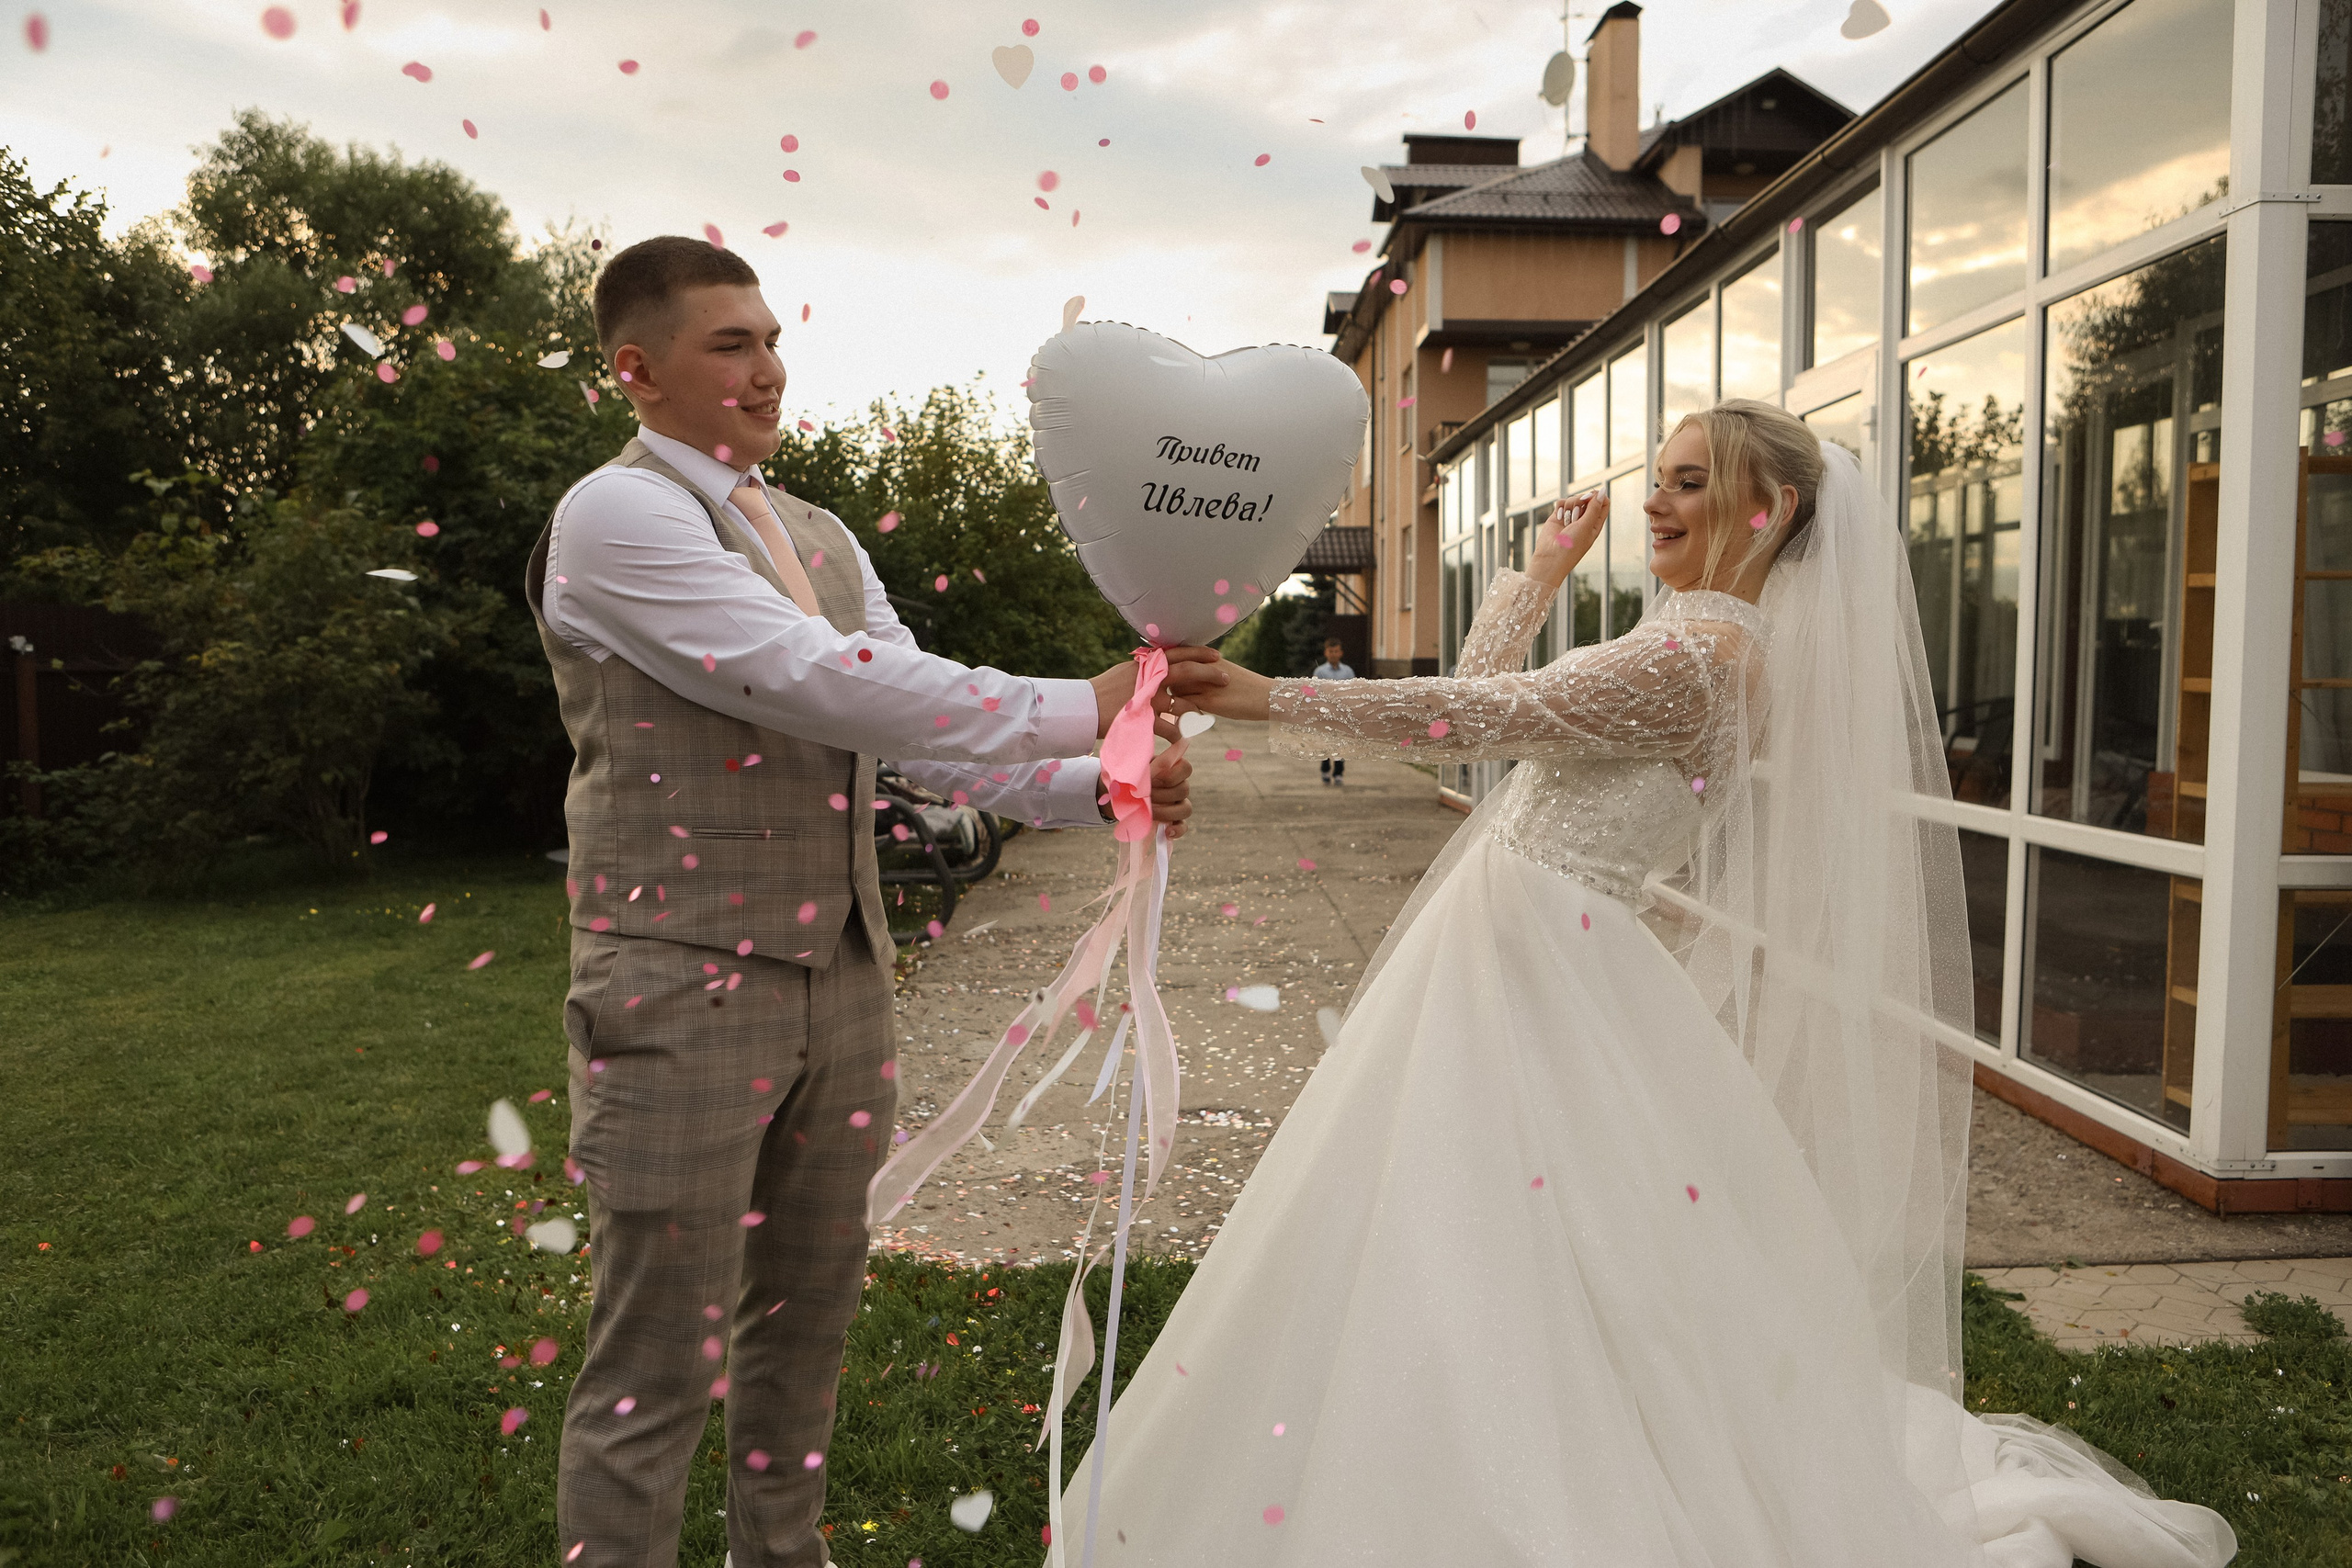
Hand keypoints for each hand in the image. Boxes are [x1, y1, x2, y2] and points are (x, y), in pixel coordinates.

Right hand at [1092, 646, 1225, 740]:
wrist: (1084, 707)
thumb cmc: (1104, 690)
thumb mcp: (1125, 672)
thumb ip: (1145, 668)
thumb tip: (1158, 661)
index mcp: (1146, 664)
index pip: (1178, 653)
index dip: (1199, 653)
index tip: (1216, 656)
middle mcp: (1150, 678)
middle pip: (1188, 673)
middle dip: (1210, 675)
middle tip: (1226, 680)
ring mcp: (1149, 699)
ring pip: (1183, 704)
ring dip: (1197, 711)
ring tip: (1204, 718)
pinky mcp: (1145, 719)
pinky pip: (1170, 728)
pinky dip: (1179, 734)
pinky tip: (1184, 739)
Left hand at [1100, 740, 1196, 837]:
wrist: (1120, 795)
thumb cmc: (1128, 779)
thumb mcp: (1132, 771)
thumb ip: (1141, 770)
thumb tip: (1146, 777)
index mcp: (1172, 770)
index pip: (1185, 768)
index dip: (1171, 774)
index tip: (1153, 779)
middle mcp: (1179, 786)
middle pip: (1184, 790)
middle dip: (1162, 795)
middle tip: (1143, 797)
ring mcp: (1179, 804)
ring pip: (1186, 809)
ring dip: (1167, 812)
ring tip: (1149, 813)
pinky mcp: (1174, 821)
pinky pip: (1183, 826)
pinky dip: (1177, 830)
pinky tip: (1166, 832)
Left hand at [1168, 659, 1272, 722]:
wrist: (1266, 696)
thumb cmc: (1243, 686)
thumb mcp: (1221, 672)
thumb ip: (1200, 674)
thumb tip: (1177, 685)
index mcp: (1206, 657)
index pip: (1174, 659)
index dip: (1165, 671)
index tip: (1165, 683)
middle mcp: (1204, 667)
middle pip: (1171, 674)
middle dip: (1166, 687)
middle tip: (1168, 700)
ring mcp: (1205, 683)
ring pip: (1175, 691)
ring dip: (1173, 701)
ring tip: (1180, 711)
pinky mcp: (1210, 700)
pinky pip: (1185, 706)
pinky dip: (1182, 713)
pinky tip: (1189, 719)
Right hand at [1528, 489, 1607, 590]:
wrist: (1551, 556)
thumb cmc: (1572, 545)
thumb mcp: (1587, 526)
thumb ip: (1594, 508)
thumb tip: (1602, 491)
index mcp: (1595, 523)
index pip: (1603, 503)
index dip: (1598, 496)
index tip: (1591, 495)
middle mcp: (1584, 519)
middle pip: (1587, 498)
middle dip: (1581, 501)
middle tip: (1576, 514)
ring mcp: (1570, 517)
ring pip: (1573, 498)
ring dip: (1570, 506)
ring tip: (1566, 521)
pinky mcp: (1558, 516)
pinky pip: (1561, 502)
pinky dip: (1560, 507)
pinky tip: (1559, 518)